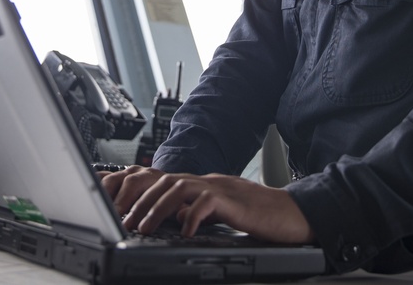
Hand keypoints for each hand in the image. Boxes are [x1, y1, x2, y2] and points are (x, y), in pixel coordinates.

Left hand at [100, 166, 313, 243]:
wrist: (292, 214)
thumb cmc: (259, 216)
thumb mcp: (220, 214)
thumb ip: (197, 211)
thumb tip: (173, 218)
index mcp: (202, 185)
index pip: (163, 180)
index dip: (138, 191)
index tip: (119, 208)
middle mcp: (207, 182)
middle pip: (165, 180)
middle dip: (140, 199)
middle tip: (124, 220)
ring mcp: (220, 188)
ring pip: (180, 187)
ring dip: (157, 207)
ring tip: (143, 227)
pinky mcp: (234, 201)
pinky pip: (207, 202)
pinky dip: (192, 216)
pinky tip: (184, 232)